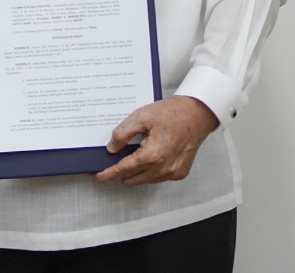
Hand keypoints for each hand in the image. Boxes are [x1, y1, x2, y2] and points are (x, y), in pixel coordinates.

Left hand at [96, 96, 218, 185]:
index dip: (108, 174)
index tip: (97, 175)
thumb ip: (122, 134)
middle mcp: (163, 169)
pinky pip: (158, 177)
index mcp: (152, 156)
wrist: (197, 114)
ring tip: (132, 154)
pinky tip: (148, 155)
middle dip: (119, 172)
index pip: (123, 170)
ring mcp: (173, 173)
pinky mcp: (180, 172)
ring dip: (135, 171)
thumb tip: (111, 148)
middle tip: (112, 161)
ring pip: (144, 180)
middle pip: (132, 179)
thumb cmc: (172, 113)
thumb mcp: (140, 117)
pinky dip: (149, 170)